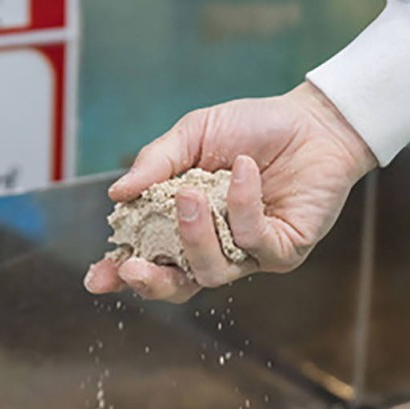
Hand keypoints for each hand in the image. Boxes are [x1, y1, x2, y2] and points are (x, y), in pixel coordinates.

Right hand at [85, 82, 376, 302]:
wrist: (312, 121)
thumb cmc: (252, 129)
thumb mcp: (193, 134)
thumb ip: (157, 163)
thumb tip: (118, 194)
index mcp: (186, 227)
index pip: (149, 260)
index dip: (121, 274)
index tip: (96, 278)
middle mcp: (216, 249)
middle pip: (179, 286)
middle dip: (151, 281)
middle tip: (132, 265)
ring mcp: (249, 256)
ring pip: (213, 271)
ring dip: (195, 236)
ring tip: (190, 194)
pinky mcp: (283, 252)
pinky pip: (254, 243)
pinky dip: (244, 207)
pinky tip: (243, 171)